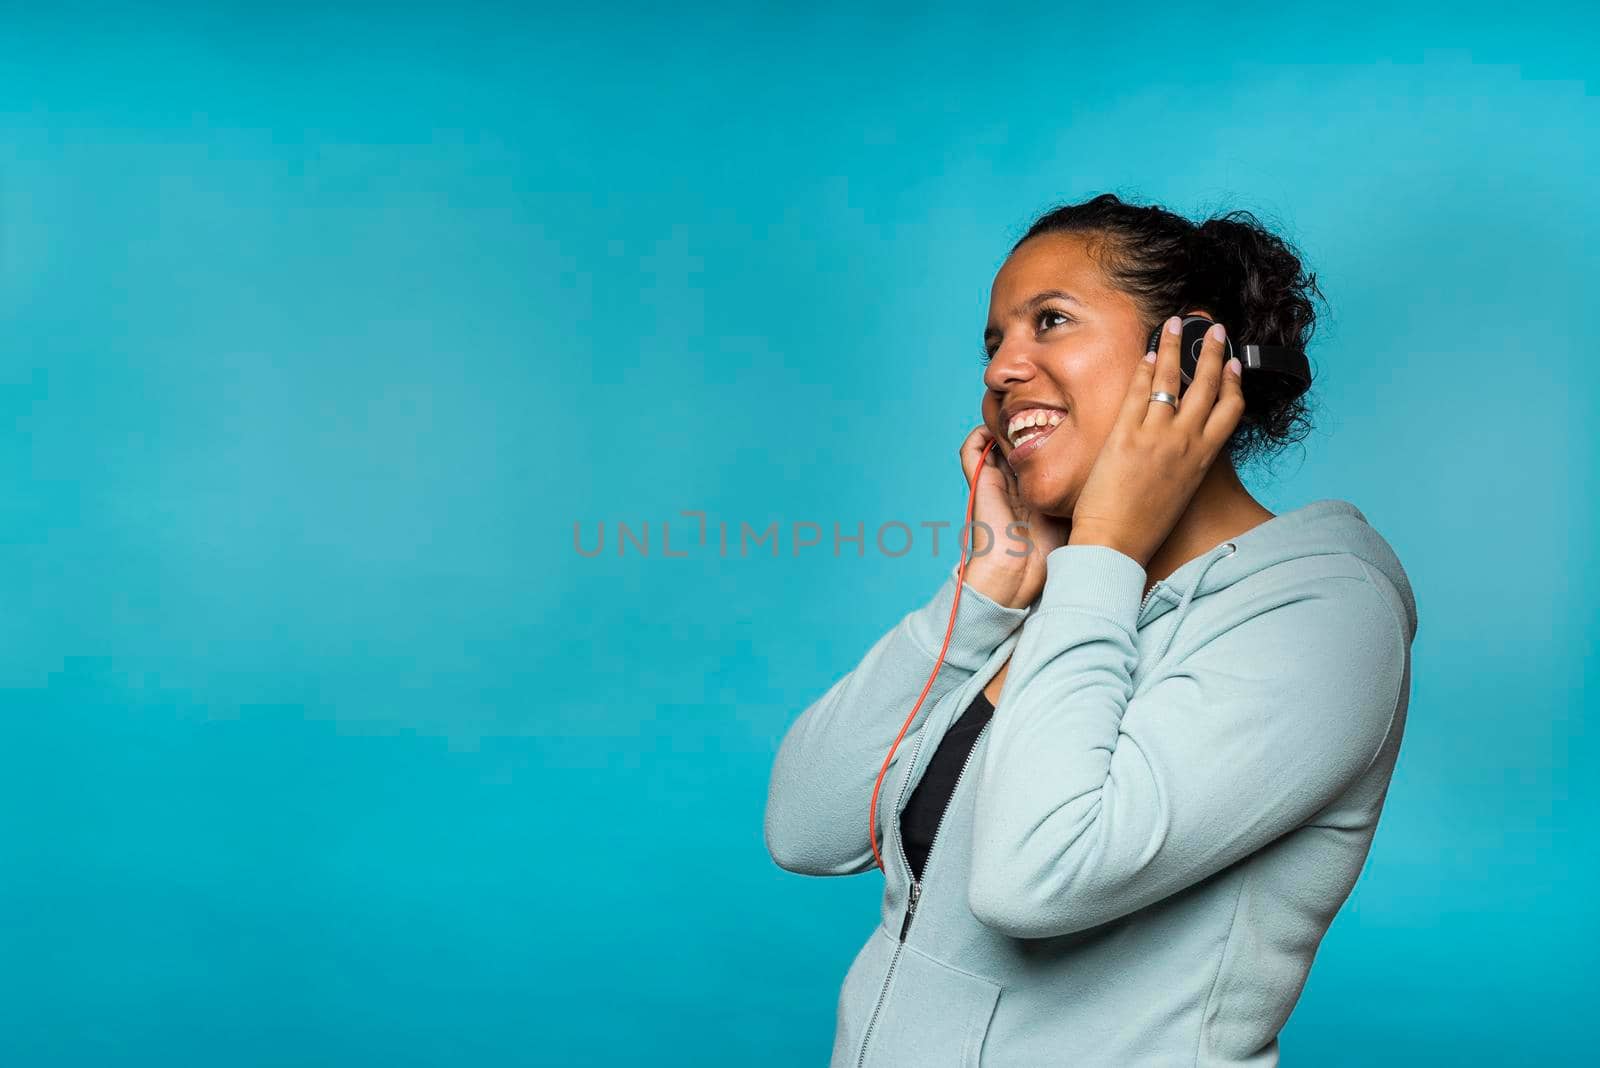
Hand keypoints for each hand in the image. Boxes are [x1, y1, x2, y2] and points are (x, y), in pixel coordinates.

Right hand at [957, 424, 1070, 607]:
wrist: (1017, 574)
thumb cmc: (1049, 555)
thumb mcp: (1074, 517)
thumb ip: (1084, 496)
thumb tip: (1114, 473)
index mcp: (1032, 496)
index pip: (1038, 459)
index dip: (1048, 440)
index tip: (1068, 425)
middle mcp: (1011, 486)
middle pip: (1015, 447)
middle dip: (1028, 427)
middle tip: (1048, 410)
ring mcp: (993, 482)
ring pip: (992, 442)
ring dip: (1004, 427)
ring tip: (1022, 413)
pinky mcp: (979, 481)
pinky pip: (970, 449)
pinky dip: (980, 433)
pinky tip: (1000, 427)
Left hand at [1067, 316, 1244, 568]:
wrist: (1115, 542)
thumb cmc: (1144, 525)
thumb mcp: (1179, 491)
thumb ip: (1186, 463)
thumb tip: (1183, 445)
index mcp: (1203, 458)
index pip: (1231, 410)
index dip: (1234, 382)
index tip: (1234, 363)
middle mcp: (1185, 443)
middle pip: (1208, 385)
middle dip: (1212, 351)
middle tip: (1214, 328)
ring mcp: (1157, 437)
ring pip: (1172, 379)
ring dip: (1174, 346)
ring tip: (1176, 323)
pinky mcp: (1126, 435)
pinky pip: (1139, 392)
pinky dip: (1144, 368)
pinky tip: (1145, 353)